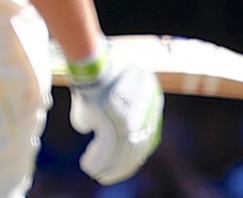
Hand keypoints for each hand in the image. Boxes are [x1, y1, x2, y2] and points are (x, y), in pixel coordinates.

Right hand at [68, 60, 163, 184]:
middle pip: (135, 150)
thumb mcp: (113, 96)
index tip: (124, 165)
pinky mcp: (114, 123)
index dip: (134, 156)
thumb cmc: (97, 78)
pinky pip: (106, 148)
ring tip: (97, 173)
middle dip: (121, 166)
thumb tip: (91, 129)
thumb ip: (112, 116)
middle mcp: (145, 117)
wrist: (92, 65)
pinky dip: (98, 159)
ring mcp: (130, 120)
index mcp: (153, 107)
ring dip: (108, 167)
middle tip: (108, 176)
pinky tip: (89, 166)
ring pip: (121, 153)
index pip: (147, 140)